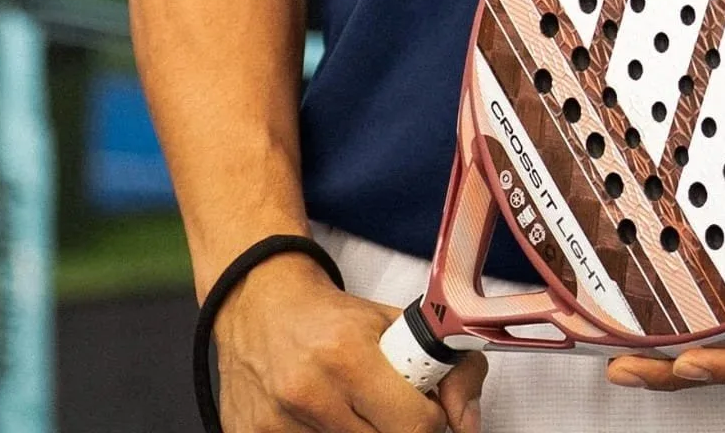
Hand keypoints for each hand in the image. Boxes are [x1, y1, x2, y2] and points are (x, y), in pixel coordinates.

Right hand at [213, 252, 487, 431]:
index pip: (415, 425)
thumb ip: (449, 367)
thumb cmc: (332, 317)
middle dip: (398, 429)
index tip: (429, 411)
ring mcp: (277, 425)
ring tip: (356, 409)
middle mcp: (309, 394)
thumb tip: (466, 423)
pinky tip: (325, 419)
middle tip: (391, 407)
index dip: (431, 422)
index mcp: (348, 356)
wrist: (257, 305)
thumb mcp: (396, 324)